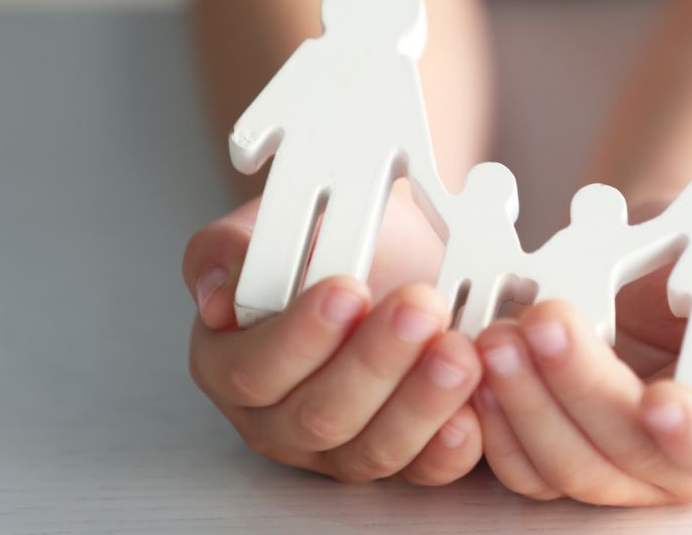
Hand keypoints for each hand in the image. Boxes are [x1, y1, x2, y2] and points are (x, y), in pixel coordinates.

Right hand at [181, 194, 481, 484]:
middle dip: (375, 362)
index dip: (302, 336)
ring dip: (422, 400)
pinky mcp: (402, 456)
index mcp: (231, 365)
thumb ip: (229, 251)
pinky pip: (425, 468)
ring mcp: (342, 445)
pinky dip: (454, 441)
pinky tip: (475, 405)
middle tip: (418, 309)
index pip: (256, 371)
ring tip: (459, 350)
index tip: (347, 290)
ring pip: (375, 447)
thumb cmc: (321, 240)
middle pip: (321, 416)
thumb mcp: (266, 224)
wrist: (384, 245)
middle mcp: (281, 419)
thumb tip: (217, 296)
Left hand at [474, 200, 691, 505]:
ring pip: (565, 467)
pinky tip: (471, 363)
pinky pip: (520, 463)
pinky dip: (492, 421)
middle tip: (542, 322)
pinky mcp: (558, 455)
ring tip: (494, 335)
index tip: (659, 399)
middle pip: (630, 457)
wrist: (655, 260)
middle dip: (581, 391)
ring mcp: (615, 468)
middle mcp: (681, 465)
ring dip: (524, 405)